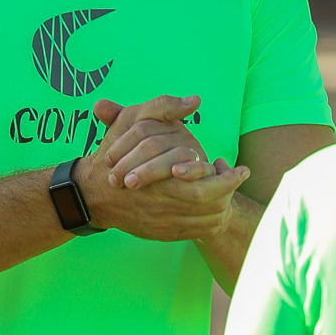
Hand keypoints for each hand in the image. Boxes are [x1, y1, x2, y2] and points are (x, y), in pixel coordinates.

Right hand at [78, 95, 249, 243]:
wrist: (92, 191)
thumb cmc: (114, 152)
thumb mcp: (133, 121)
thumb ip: (163, 107)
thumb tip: (194, 100)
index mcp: (160, 178)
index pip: (206, 186)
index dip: (229, 179)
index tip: (243, 169)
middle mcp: (163, 204)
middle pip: (210, 206)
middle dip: (230, 193)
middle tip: (241, 178)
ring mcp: (162, 222)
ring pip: (204, 221)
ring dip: (223, 207)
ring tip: (231, 192)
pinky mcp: (160, 234)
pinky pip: (193, 232)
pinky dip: (208, 222)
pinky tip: (215, 208)